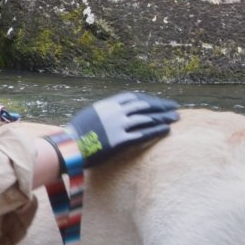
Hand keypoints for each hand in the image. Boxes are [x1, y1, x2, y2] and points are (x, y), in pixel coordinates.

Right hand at [51, 91, 179, 169]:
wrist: (69, 147)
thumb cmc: (76, 134)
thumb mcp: (89, 116)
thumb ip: (104, 112)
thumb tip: (113, 112)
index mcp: (107, 105)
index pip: (133, 97)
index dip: (147, 99)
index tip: (157, 102)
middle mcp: (115, 113)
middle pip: (143, 105)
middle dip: (160, 106)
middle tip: (173, 107)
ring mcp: (118, 126)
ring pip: (146, 118)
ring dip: (162, 117)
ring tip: (175, 118)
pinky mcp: (120, 141)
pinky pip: (142, 134)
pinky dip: (156, 131)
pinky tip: (166, 130)